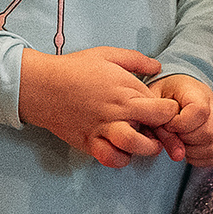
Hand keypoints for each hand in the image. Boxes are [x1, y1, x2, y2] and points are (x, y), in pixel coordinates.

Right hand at [18, 47, 179, 167]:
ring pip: (134, 147)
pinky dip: (120, 159)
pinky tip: (121, 150)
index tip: (165, 111)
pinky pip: (111, 158)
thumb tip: (158, 66)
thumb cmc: (74, 68)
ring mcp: (102, 129)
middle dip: (164, 133)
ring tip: (143, 142)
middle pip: (154, 129)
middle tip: (159, 130)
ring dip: (145, 149)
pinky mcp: (89, 142)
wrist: (41, 85)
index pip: (163, 109)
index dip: (170, 113)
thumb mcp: (107, 54)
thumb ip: (136, 60)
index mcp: (125, 89)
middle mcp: (117, 111)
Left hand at [148, 74, 212, 166]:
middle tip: (171, 132)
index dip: (180, 124)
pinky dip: (197, 158)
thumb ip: (159, 119)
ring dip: (190, 150)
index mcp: (197, 92)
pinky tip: (185, 147)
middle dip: (184, 139)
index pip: (200, 111)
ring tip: (177, 139)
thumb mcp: (154, 98)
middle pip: (208, 133)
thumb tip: (173, 148)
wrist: (178, 91)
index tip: (167, 124)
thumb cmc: (164, 94)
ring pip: (212, 147)